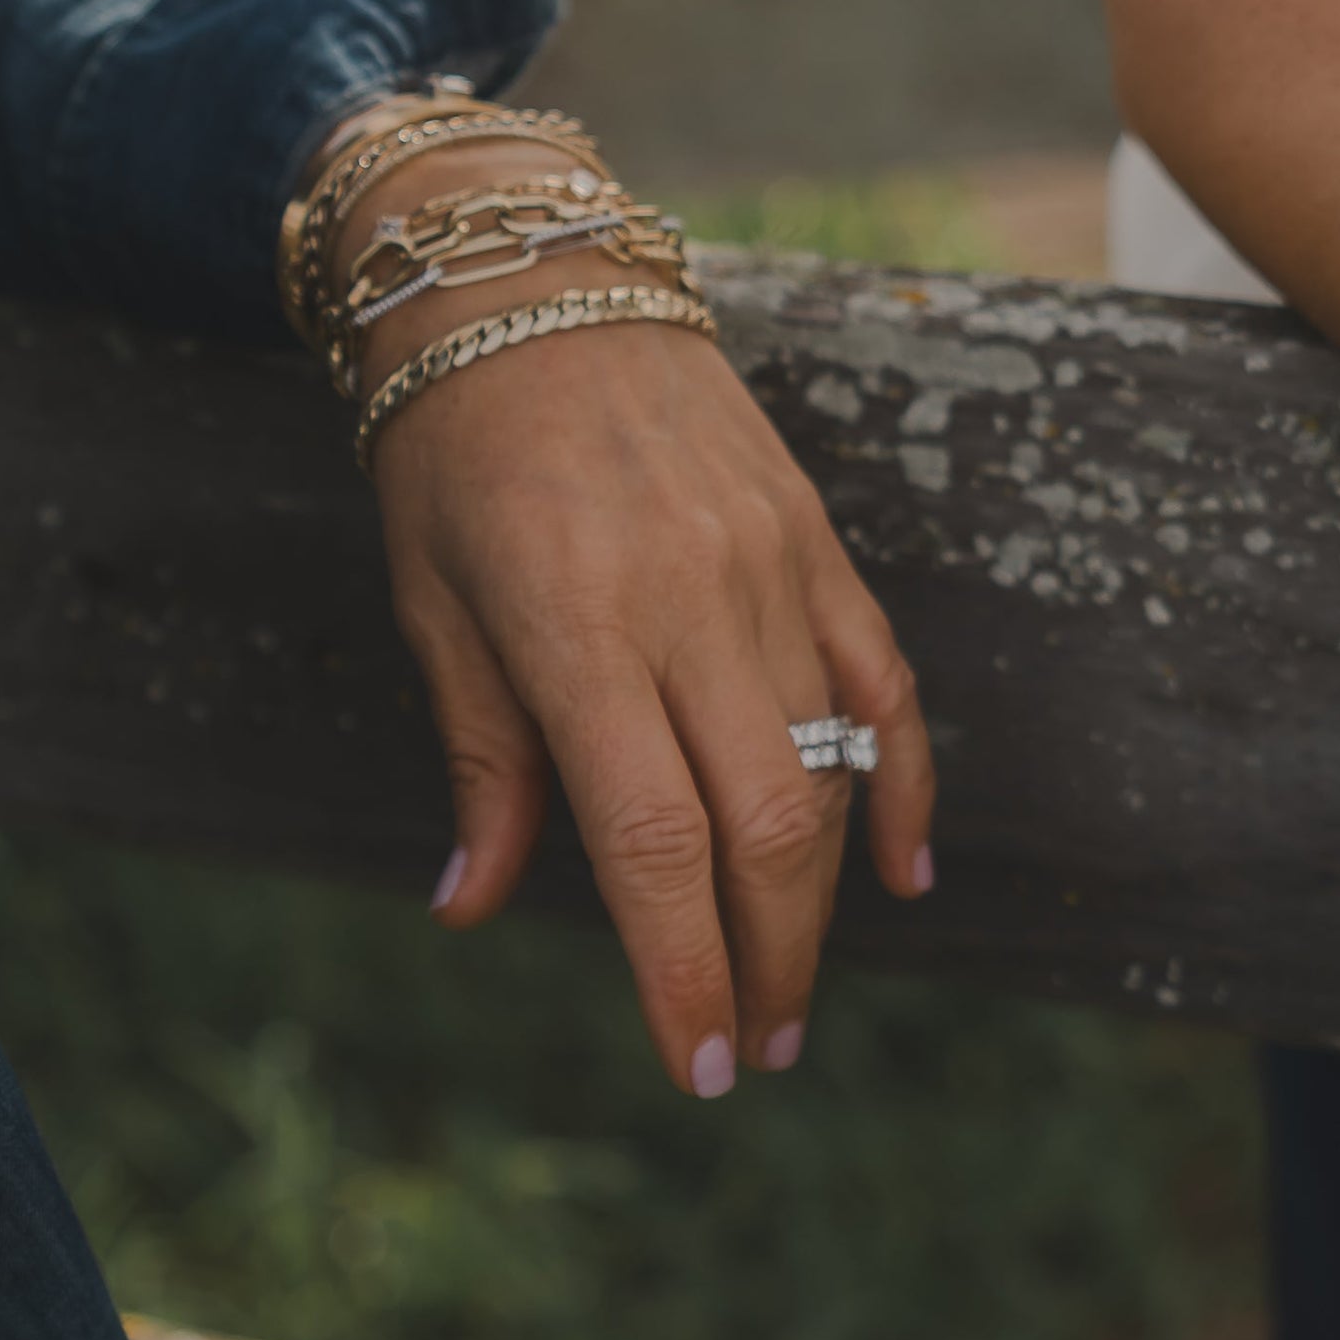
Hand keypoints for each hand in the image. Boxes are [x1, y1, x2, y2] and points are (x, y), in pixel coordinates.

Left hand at [327, 115, 934, 1095]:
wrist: (529, 273)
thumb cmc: (451, 451)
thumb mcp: (435, 607)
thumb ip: (482, 762)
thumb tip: (472, 905)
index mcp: (578, 629)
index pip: (653, 840)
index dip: (681, 967)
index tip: (694, 1065)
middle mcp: (690, 603)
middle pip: (763, 826)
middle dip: (765, 961)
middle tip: (750, 1052)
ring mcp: (768, 567)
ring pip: (831, 768)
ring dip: (821, 901)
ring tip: (793, 994)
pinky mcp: (814, 539)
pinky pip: (884, 682)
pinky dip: (903, 786)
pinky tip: (904, 876)